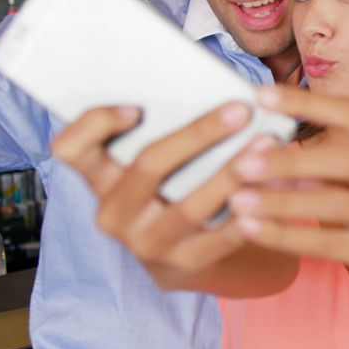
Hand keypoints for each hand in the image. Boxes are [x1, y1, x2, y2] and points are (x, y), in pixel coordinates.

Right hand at [50, 103, 258, 285]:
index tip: (137, 106)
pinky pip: (221, 237)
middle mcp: (114, 213)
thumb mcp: (153, 165)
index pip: (71, 149)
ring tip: (267, 144)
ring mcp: (146, 243)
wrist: (181, 257)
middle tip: (239, 109)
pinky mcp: (185, 264)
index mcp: (99, 178)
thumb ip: (163, 129)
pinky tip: (276, 185)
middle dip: (197, 133)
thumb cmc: (169, 188)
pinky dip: (250, 210)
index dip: (97, 124)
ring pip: (190, 205)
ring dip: (232, 172)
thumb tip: (209, 85)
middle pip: (148, 165)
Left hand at [229, 85, 348, 293]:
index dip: (310, 104)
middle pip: (347, 160)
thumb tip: (266, 149)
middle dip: (290, 160)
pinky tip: (252, 229)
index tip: (263, 93)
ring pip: (336, 203)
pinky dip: (286, 235)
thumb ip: (330, 157)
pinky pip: (330, 243)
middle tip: (242, 161)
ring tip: (237, 198)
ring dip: (281, 201)